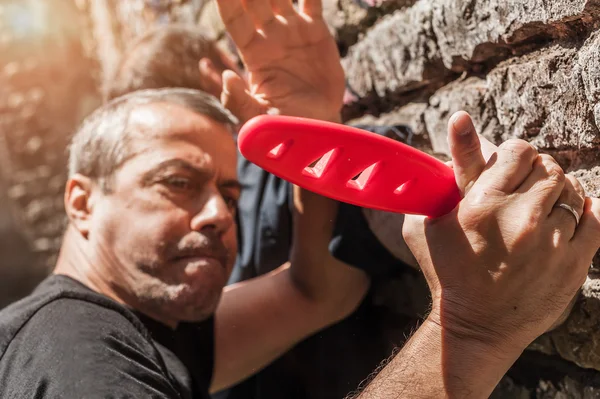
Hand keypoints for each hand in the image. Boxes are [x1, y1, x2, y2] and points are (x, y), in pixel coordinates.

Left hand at [211, 0, 344, 122]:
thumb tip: (227, 76)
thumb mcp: (258, 119)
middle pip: (254, 1)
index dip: (227, 0)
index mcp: (252, 54)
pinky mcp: (316, 31)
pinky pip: (311, 2)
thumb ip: (240, 101)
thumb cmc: (285, 126)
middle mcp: (270, 37)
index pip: (234, 19)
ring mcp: (293, 32)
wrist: (319, 127)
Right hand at [403, 111, 599, 352]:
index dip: (514, 156)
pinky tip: (561, 220)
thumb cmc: (446, 268)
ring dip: (556, 193)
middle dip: (535, 174)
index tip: (507, 170)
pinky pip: (594, 215)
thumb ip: (449, 166)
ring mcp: (552, 242)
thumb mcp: (431, 218)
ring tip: (538, 211)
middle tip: (521, 192)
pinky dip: (581, 211)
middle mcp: (521, 219)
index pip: (520, 150)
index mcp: (483, 204)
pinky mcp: (574, 262)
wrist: (475, 324)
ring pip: (572, 189)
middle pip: (549, 166)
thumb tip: (462, 116)